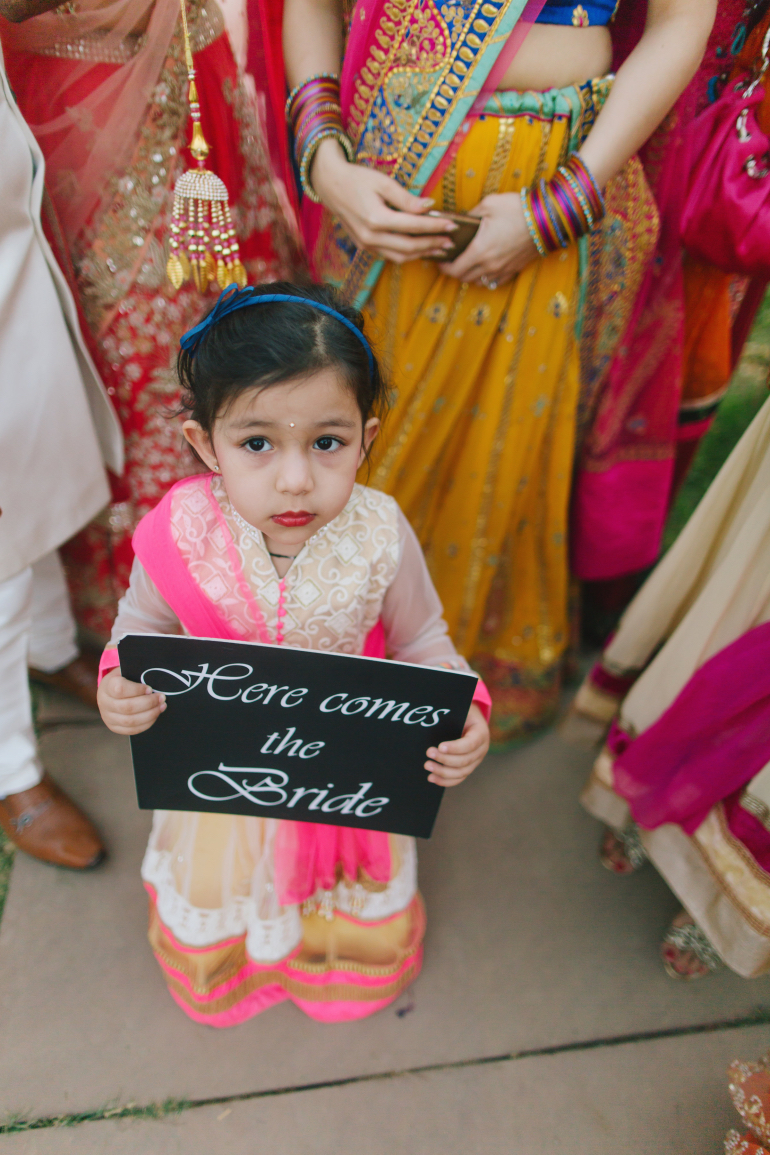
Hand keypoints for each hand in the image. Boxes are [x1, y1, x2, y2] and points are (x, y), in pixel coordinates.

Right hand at [97, 666, 165, 735]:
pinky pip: (131, 730)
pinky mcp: (114, 727)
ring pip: (130, 721)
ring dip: (150, 714)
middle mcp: (104, 702)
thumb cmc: (123, 680)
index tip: (150, 688)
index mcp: (107, 686)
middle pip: (128, 707)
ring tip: (161, 707)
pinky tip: (155, 716)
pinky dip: (146, 724)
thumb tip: (155, 677)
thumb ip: (137, 674)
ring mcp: (108, 717)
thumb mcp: (127, 671)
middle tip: (162, 698)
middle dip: (149, 703)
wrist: (109, 692)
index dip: (138, 690)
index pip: (120, 689)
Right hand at [311, 138, 457, 262]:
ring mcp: (366, 245)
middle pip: (409, 247)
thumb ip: (406, 198)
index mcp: (376, 218)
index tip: (452, 225)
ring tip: (439, 248)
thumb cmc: (357, 179)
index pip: (413, 226)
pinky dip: (407, 255)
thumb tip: (429, 206)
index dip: (435, 226)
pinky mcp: (364, 247)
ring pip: (400, 257)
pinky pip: (390, 256)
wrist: (330, 185)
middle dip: (432, 245)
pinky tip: (420, 249)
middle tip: (451, 241)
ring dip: (421, 254)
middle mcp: (370, 236)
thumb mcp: (383, 182)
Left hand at [425, 703, 489, 786]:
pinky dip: (445, 781)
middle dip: (445, 759)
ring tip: (427, 765)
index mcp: (481, 733)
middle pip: (465, 760)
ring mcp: (475, 761)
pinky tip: (432, 778)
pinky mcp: (467, 768)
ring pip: (461, 772)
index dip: (455, 747)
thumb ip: (451, 715)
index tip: (440, 746)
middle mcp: (481, 750)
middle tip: (428, 753)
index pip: (470, 744)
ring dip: (442, 772)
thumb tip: (431, 719)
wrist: (468, 718)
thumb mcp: (460, 710)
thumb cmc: (461, 712)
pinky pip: (458, 778)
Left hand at [439, 192, 538, 286]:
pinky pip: (495, 282)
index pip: (454, 270)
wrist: (547, 218)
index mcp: (479, 251)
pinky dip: (486, 278)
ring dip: (470, 275)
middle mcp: (490, 265)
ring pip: (479, 282)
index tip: (441, 261)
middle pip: (465, 278)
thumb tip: (462, 221)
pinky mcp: (514, 270)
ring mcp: (503, 270)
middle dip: (455, 271)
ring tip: (467, 263)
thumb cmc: (517, 209)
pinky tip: (485, 268)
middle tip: (452, 260)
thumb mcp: (489, 204)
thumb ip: (471, 215)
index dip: (444, 268)